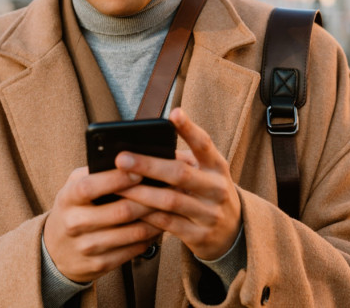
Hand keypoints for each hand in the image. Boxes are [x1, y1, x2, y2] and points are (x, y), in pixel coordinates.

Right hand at [43, 167, 162, 283]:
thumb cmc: (74, 208)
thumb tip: (130, 158)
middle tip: (169, 188)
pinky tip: (159, 224)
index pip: (91, 186)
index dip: (118, 179)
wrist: (57, 250)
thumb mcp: (75, 185)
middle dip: (149, 199)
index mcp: (68, 198)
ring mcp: (88, 247)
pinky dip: (151, 236)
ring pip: (133, 232)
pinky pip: (135, 249)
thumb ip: (96, 171)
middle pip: (121, 211)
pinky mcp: (101, 264)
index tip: (140, 171)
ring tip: (170, 205)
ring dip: (157, 218)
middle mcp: (75, 223)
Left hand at [115, 108, 242, 260]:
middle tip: (121, 158)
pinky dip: (146, 216)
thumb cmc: (208, 193)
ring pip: (170, 201)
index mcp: (217, 166)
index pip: (204, 144)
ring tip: (117, 185)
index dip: (189, 129)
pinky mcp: (199, 236)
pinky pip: (167, 224)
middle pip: (180, 173)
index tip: (174, 112)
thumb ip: (181, 161)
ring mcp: (209, 213)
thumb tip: (142, 147)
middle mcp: (217, 188)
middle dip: (148, 165)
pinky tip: (129, 208)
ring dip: (141, 192)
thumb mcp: (205, 173)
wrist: (232, 232)